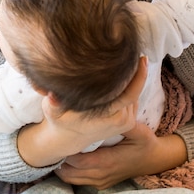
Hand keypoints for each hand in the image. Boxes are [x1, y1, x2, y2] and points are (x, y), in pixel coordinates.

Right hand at [17, 56, 147, 167]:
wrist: (69, 138)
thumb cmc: (60, 121)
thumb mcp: (52, 112)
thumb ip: (52, 104)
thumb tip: (51, 96)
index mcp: (108, 116)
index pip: (130, 93)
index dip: (138, 76)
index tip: (142, 58)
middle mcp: (121, 120)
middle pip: (135, 91)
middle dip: (137, 73)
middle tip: (137, 54)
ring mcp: (126, 122)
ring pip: (134, 95)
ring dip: (133, 81)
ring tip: (130, 62)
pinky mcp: (128, 122)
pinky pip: (133, 100)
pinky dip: (131, 88)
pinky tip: (126, 76)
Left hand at [55, 123, 187, 188]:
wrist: (155, 160)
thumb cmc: (145, 143)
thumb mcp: (139, 131)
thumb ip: (123, 122)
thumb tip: (110, 108)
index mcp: (107, 162)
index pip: (76, 161)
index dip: (65, 150)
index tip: (59, 136)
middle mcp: (101, 175)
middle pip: (68, 172)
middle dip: (59, 157)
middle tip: (54, 140)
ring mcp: (100, 181)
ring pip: (70, 178)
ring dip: (61, 165)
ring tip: (59, 147)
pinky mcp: (100, 183)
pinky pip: (77, 180)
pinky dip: (69, 170)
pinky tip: (68, 155)